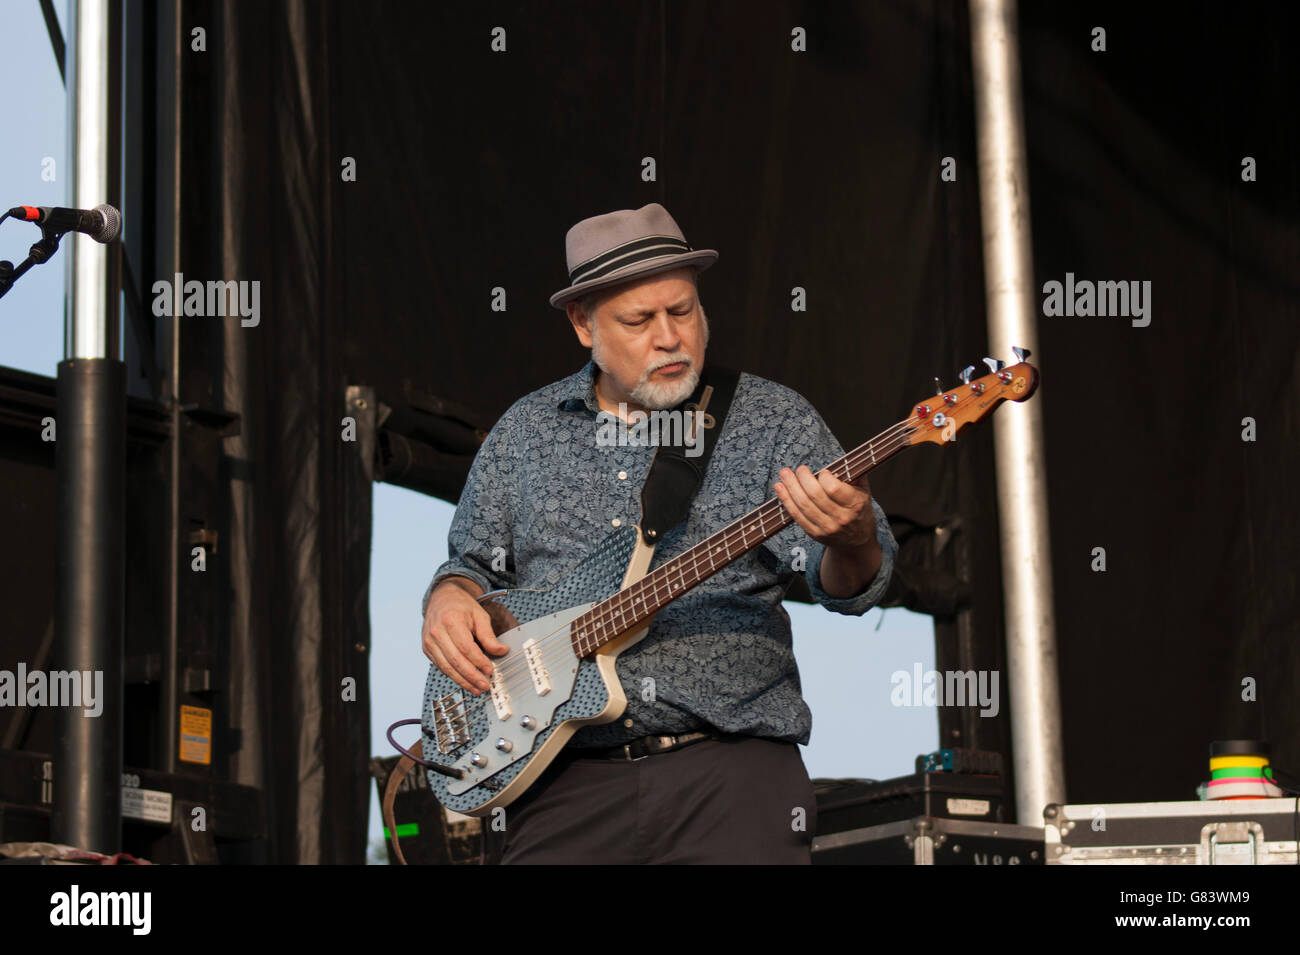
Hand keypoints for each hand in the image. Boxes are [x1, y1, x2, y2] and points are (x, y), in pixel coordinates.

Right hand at [422, 578, 508, 695]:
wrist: (442, 599)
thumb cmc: (461, 607)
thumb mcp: (479, 616)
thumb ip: (489, 635)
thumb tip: (501, 651)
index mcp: (451, 620)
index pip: (466, 647)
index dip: (479, 661)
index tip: (490, 670)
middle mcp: (437, 632)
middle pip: (455, 660)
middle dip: (471, 676)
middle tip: (484, 685)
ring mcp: (429, 642)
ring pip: (446, 667)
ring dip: (463, 681)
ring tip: (476, 688)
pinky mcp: (427, 649)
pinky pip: (441, 666)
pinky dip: (454, 676)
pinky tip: (465, 682)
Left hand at [773, 465, 876, 549]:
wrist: (857, 539)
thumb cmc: (859, 510)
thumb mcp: (864, 491)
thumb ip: (856, 474)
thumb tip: (845, 458)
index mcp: (855, 504)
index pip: (833, 488)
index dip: (824, 477)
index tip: (822, 472)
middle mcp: (841, 517)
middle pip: (815, 495)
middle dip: (803, 478)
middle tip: (800, 469)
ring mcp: (827, 527)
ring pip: (803, 505)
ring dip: (791, 487)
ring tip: (784, 474)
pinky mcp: (814, 533)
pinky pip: (797, 515)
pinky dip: (786, 500)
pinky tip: (780, 488)